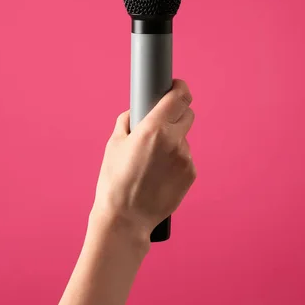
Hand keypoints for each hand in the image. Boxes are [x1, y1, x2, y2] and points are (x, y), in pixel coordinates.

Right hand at [91, 79, 196, 239]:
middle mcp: (174, 141)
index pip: (179, 97)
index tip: (177, 86)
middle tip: (161, 122)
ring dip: (172, 141)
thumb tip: (138, 110)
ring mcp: (185, 159)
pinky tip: (158, 173)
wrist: (126, 218)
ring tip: (152, 160)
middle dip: (176, 113)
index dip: (180, 88)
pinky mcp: (190, 174)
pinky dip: (175, 160)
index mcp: (154, 129)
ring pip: (184, 138)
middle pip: (187, 114)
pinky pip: (184, 158)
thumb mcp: (114, 144)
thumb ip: (128, 121)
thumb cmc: (114, 181)